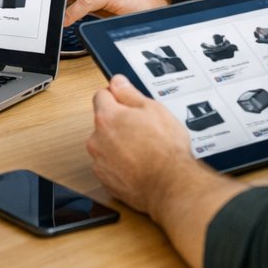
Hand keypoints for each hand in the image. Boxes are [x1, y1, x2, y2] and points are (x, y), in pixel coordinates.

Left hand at [87, 75, 193, 213]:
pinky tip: (138, 165)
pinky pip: (109, 165)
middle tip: (143, 129)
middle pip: (104, 122)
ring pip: (106, 144)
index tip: (127, 102)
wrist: (170, 185)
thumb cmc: (165, 149)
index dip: (116, 96)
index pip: (101, 96)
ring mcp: (99, 161)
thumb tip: (117, 82)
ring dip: (119, 144)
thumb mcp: (153, 109)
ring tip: (143, 150)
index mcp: (106, 117)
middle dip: (119, 123)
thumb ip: (129, 93)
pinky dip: (120, 164)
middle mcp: (97, 139)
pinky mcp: (105, 180)